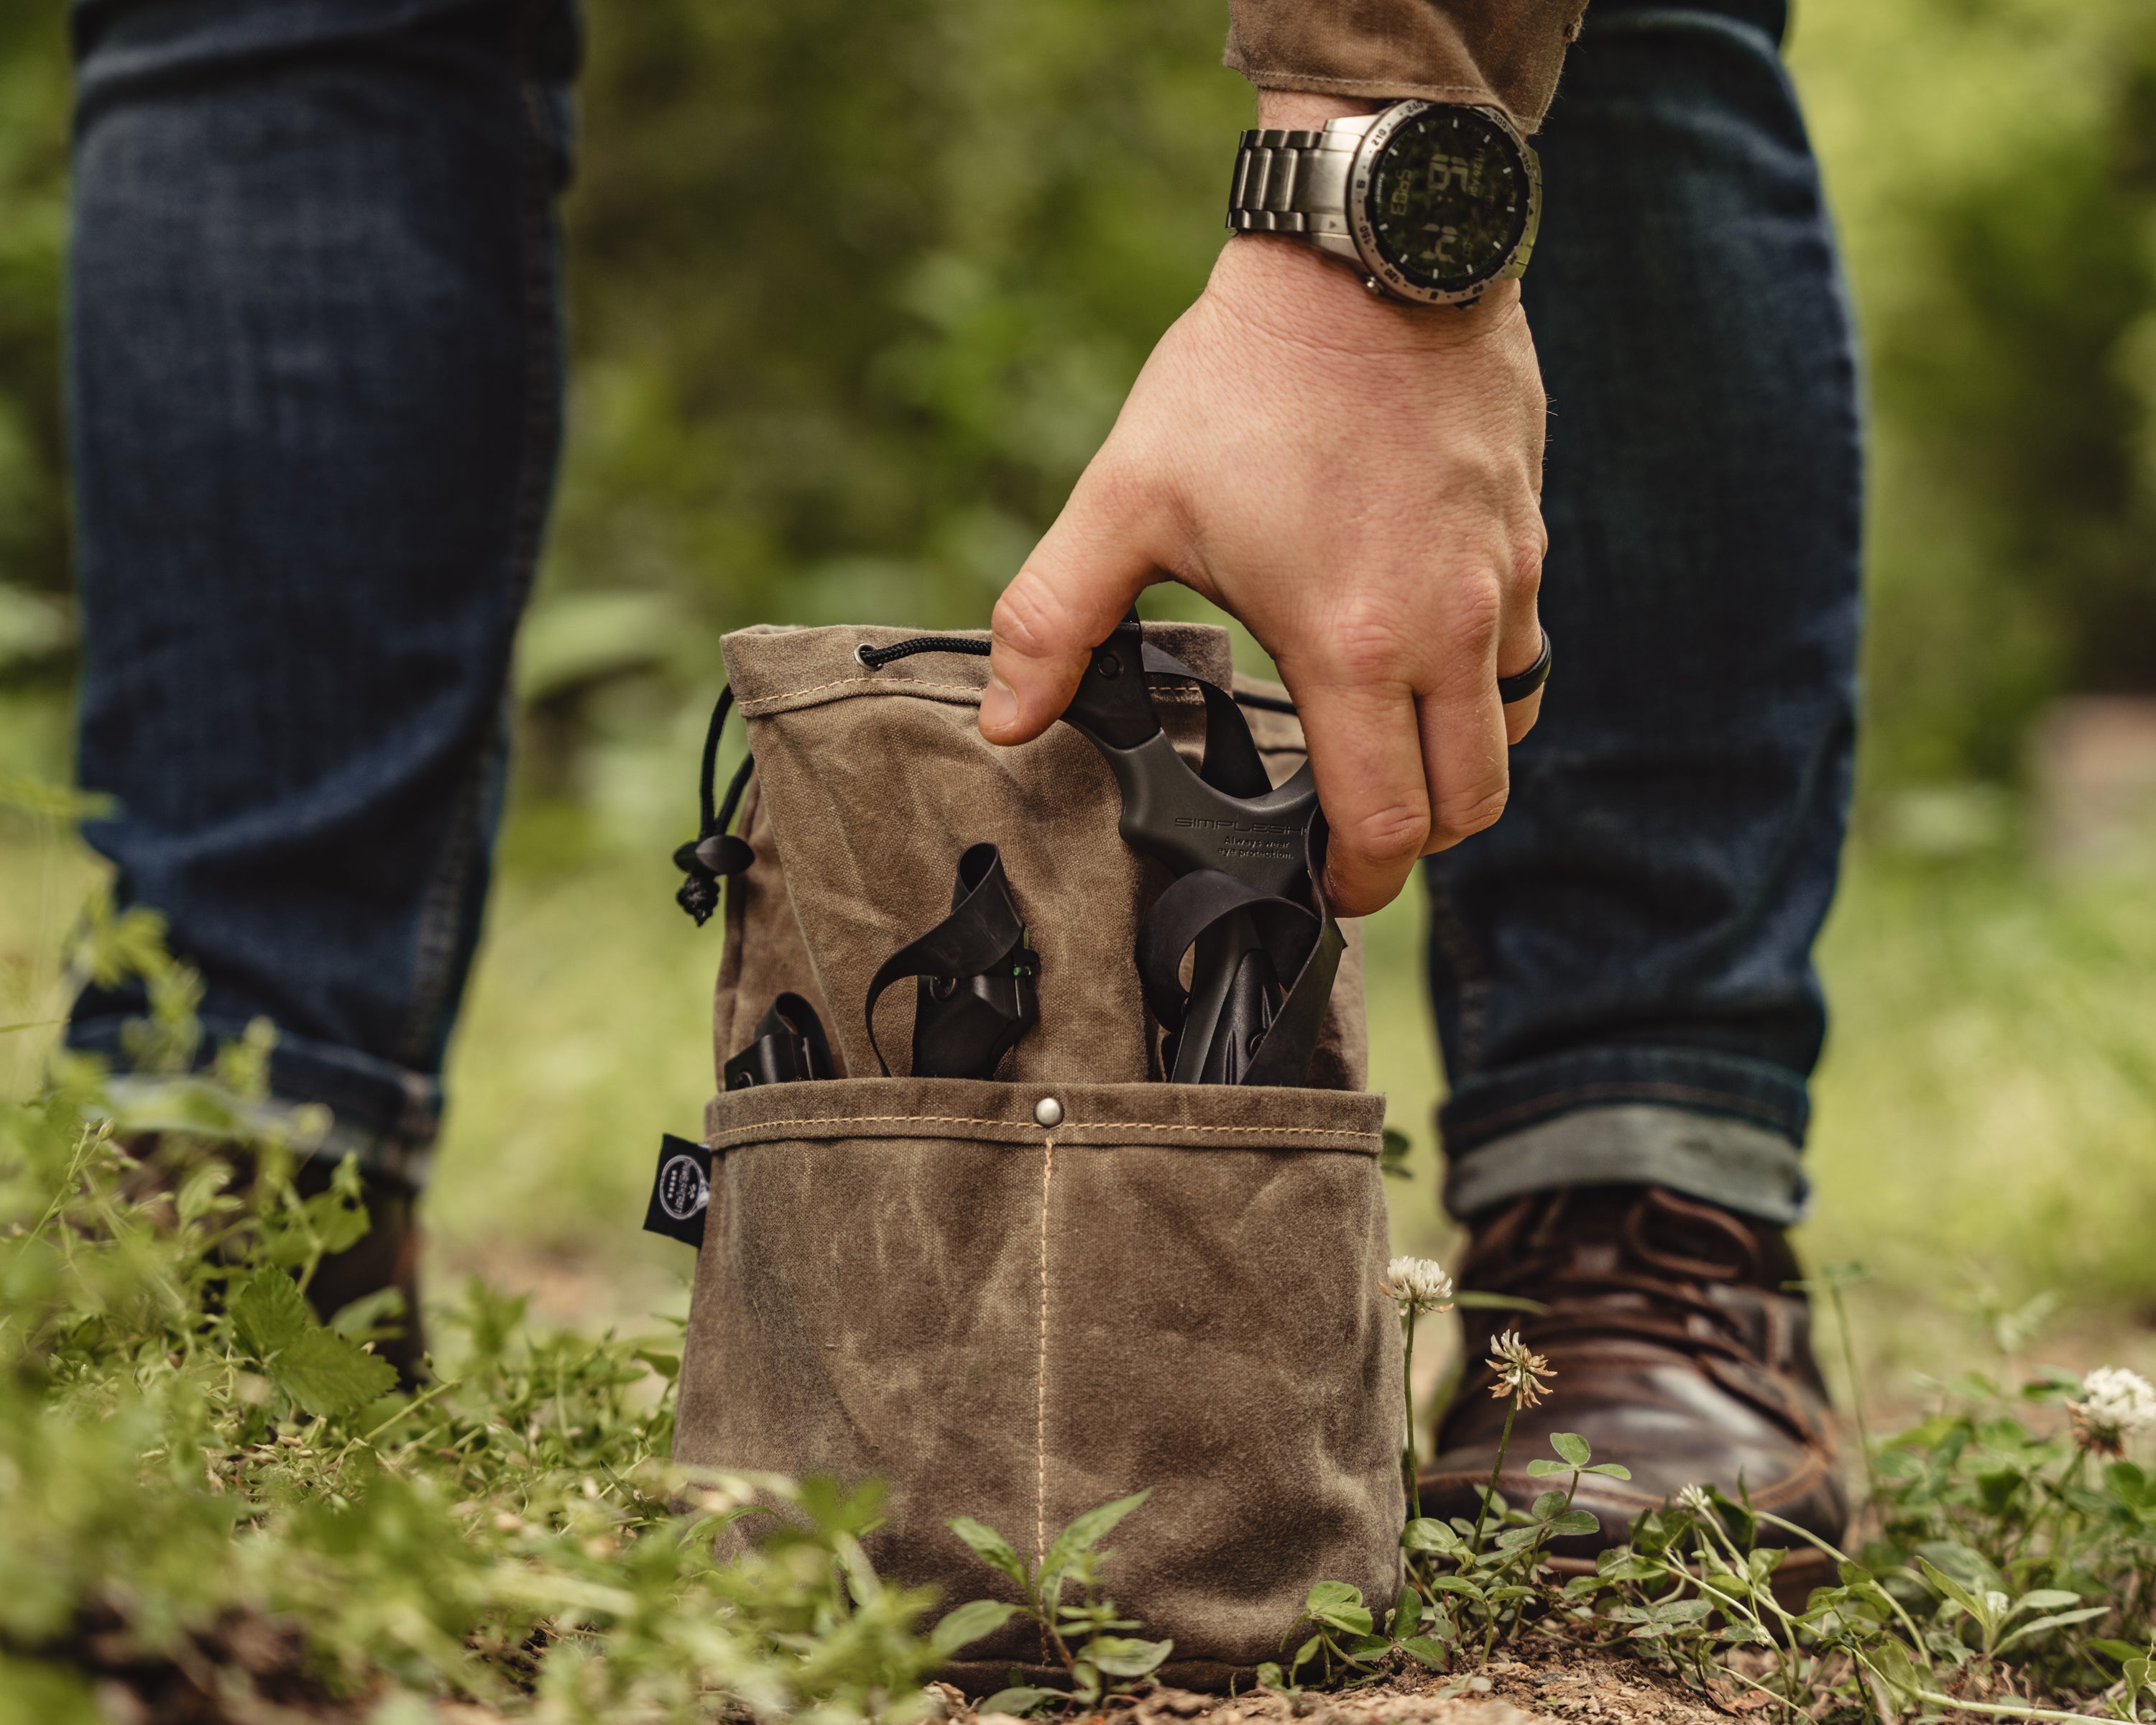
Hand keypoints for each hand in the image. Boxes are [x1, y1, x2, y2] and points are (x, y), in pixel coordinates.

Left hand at [979, 93, 1547, 916]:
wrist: (1367, 254)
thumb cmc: (1247, 377)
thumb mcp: (1125, 499)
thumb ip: (1053, 621)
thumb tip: (1005, 721)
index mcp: (1352, 644)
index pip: (1384, 824)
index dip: (1353, 883)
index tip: (1320, 888)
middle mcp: (1450, 629)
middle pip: (1468, 805)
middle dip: (1411, 846)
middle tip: (1352, 845)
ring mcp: (1505, 580)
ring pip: (1508, 733)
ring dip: (1455, 769)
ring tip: (1388, 754)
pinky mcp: (1527, 532)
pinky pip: (1526, 648)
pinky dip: (1482, 683)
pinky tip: (1420, 652)